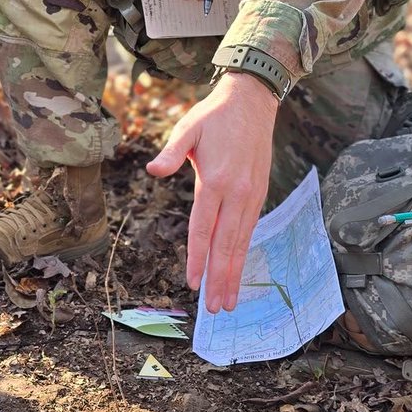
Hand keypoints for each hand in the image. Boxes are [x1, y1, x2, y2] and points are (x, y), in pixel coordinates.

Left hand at [146, 71, 278, 312]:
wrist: (252, 102)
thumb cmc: (214, 116)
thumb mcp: (188, 129)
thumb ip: (171, 153)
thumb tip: (152, 171)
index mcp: (216, 180)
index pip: (204, 228)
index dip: (198, 257)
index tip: (193, 283)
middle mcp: (237, 192)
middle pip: (226, 244)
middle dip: (220, 278)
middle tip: (214, 309)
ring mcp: (252, 195)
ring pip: (241, 242)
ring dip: (234, 273)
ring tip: (228, 301)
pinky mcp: (258, 194)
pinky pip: (249, 230)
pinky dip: (243, 254)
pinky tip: (237, 270)